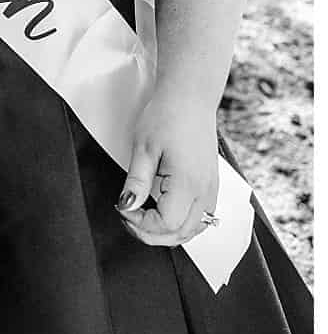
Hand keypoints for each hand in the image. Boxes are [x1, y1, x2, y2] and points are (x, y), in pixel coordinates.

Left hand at [116, 88, 219, 246]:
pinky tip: (163, 213)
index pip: (166, 224)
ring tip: (142, 218)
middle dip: (152, 234)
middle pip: (181, 234)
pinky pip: (201, 218)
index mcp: (188, 183)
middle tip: (128, 219)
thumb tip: (127, 206)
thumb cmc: (166, 116)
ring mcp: (212, 189)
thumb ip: (136, 182)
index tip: (122, 210)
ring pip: (194, 230)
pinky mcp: (212, 185)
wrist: (189, 98)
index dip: (140, 224)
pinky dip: (182, 224)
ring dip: (168, 233)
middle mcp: (205, 191)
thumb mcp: (142, 148)